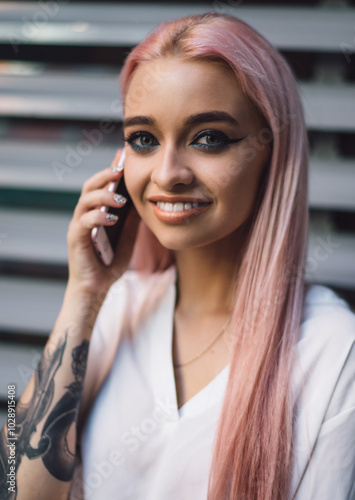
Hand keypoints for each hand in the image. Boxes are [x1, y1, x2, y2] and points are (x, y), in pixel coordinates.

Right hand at [66, 149, 139, 295]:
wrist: (96, 288)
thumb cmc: (109, 262)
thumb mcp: (127, 237)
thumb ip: (131, 219)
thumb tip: (144, 199)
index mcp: (98, 211)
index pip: (103, 185)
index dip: (112, 170)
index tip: (124, 158)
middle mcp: (85, 214)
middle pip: (90, 186)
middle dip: (105, 175)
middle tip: (120, 170)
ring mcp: (78, 225)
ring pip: (85, 201)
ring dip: (103, 195)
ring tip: (121, 198)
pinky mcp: (75, 239)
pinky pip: (84, 222)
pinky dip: (98, 217)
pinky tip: (112, 218)